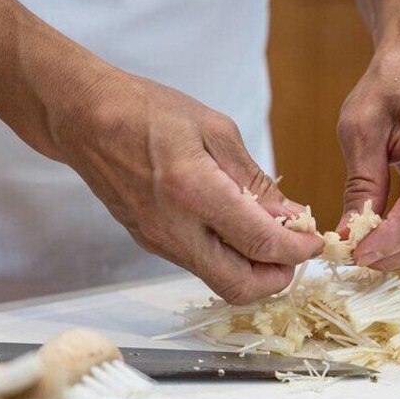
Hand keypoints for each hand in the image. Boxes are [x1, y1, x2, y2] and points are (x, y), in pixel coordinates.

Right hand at [53, 70, 322, 303]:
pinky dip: (227, 259)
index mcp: (194, 192)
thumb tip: (290, 215)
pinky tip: (236, 231)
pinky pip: (199, 266)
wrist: (86, 121)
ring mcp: (159, 242)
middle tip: (293, 252)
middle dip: (278, 278)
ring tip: (268, 238)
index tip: (313, 241)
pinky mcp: (151, 244)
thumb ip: (254, 180)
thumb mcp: (215, 130)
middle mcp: (175, 228)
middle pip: (240, 286)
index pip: (261, 244)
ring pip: (220, 282)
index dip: (298, 250)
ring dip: (253, 271)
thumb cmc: (147, 112)